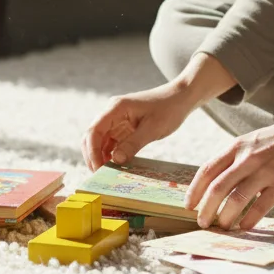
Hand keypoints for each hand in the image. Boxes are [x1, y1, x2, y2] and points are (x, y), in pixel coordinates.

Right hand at [81, 82, 198, 171]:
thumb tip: (115, 160)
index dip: (92, 152)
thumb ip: (133, 144)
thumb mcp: (153, 129)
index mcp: (116, 108)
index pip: (94, 131)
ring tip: (107, 174)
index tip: (98, 169)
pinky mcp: (123, 126)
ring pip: (100, 140)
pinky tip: (116, 166)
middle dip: (92, 156)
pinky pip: (111, 142)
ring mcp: (117, 119)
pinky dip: (111, 154)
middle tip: (100, 176)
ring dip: (101, 156)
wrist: (181, 97)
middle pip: (92, 136)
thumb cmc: (169, 109)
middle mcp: (112, 112)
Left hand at [184, 110, 273, 230]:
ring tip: (222, 227)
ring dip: (225, 217)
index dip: (195, 190)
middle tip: (202, 222)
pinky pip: (260, 207)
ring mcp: (265, 171)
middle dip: (206, 209)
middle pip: (217, 188)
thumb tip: (219, 180)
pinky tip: (244, 226)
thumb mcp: (254, 140)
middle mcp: (248, 158)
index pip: (207, 170)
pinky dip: (248, 220)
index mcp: (238, 146)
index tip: (188, 205)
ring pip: (236, 200)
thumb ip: (237, 157)